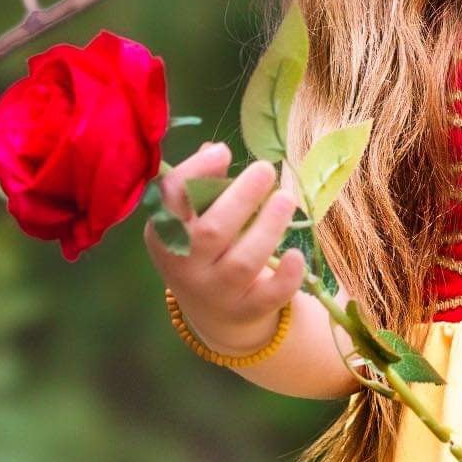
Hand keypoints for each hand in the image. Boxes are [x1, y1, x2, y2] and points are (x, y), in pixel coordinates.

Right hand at [148, 144, 301, 363]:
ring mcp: (214, 292)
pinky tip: (296, 255)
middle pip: (213, 231)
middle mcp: (185, 265)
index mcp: (165, 234)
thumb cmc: (205, 246)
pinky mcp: (244, 311)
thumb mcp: (194, 218)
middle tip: (266, 169)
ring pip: (243, 262)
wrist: (213, 311)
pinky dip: (285, 278)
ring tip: (287, 199)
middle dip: (241, 197)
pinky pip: (266, 297)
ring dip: (268, 228)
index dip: (195, 174)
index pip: (171, 202)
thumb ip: (201, 185)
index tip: (224, 151)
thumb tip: (214, 149)